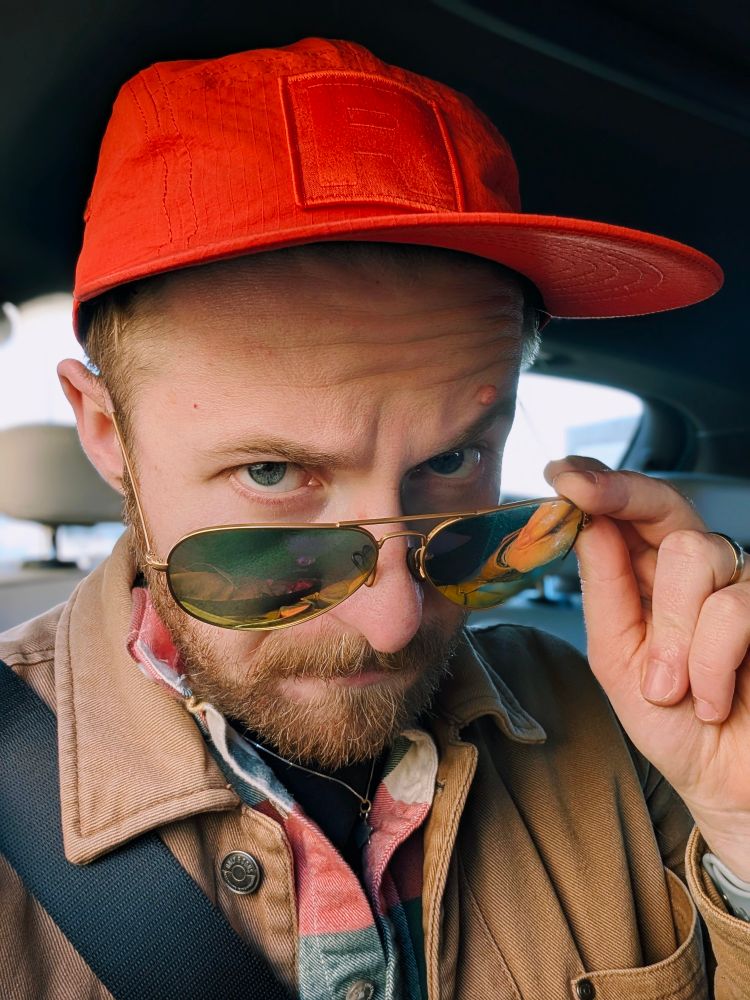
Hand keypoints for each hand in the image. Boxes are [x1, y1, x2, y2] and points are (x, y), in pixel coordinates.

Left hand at [547, 457, 749, 878]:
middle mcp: (703, 568)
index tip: (561, 474)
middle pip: (666, 513)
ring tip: (678, 692)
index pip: (632, 506)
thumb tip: (587, 524)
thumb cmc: (675, 725)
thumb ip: (605, 592)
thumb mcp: (618, 661)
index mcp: (654, 574)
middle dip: (635, 554)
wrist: (728, 786)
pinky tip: (715, 700)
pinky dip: (712, 664)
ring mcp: (746, 584)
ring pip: (697, 557)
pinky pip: (736, 606)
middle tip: (639, 646)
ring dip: (675, 642)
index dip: (600, 482)